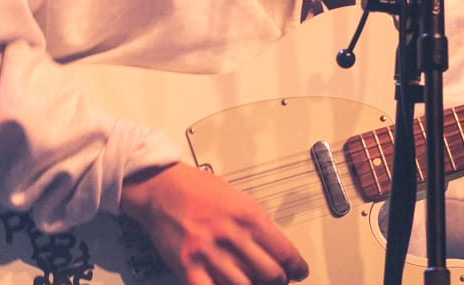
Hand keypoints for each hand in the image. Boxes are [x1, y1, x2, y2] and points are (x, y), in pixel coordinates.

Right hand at [120, 162, 307, 284]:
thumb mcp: (240, 201)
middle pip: (270, 274)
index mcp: (249, 217)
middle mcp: (232, 236)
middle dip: (278, 281)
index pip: (284, 252)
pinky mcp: (187, 267)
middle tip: (278, 281)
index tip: (299, 272)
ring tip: (254, 283)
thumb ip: (259, 227)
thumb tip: (277, 250)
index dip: (296, 268)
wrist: (164, 189)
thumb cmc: (201, 191)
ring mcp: (209, 253)